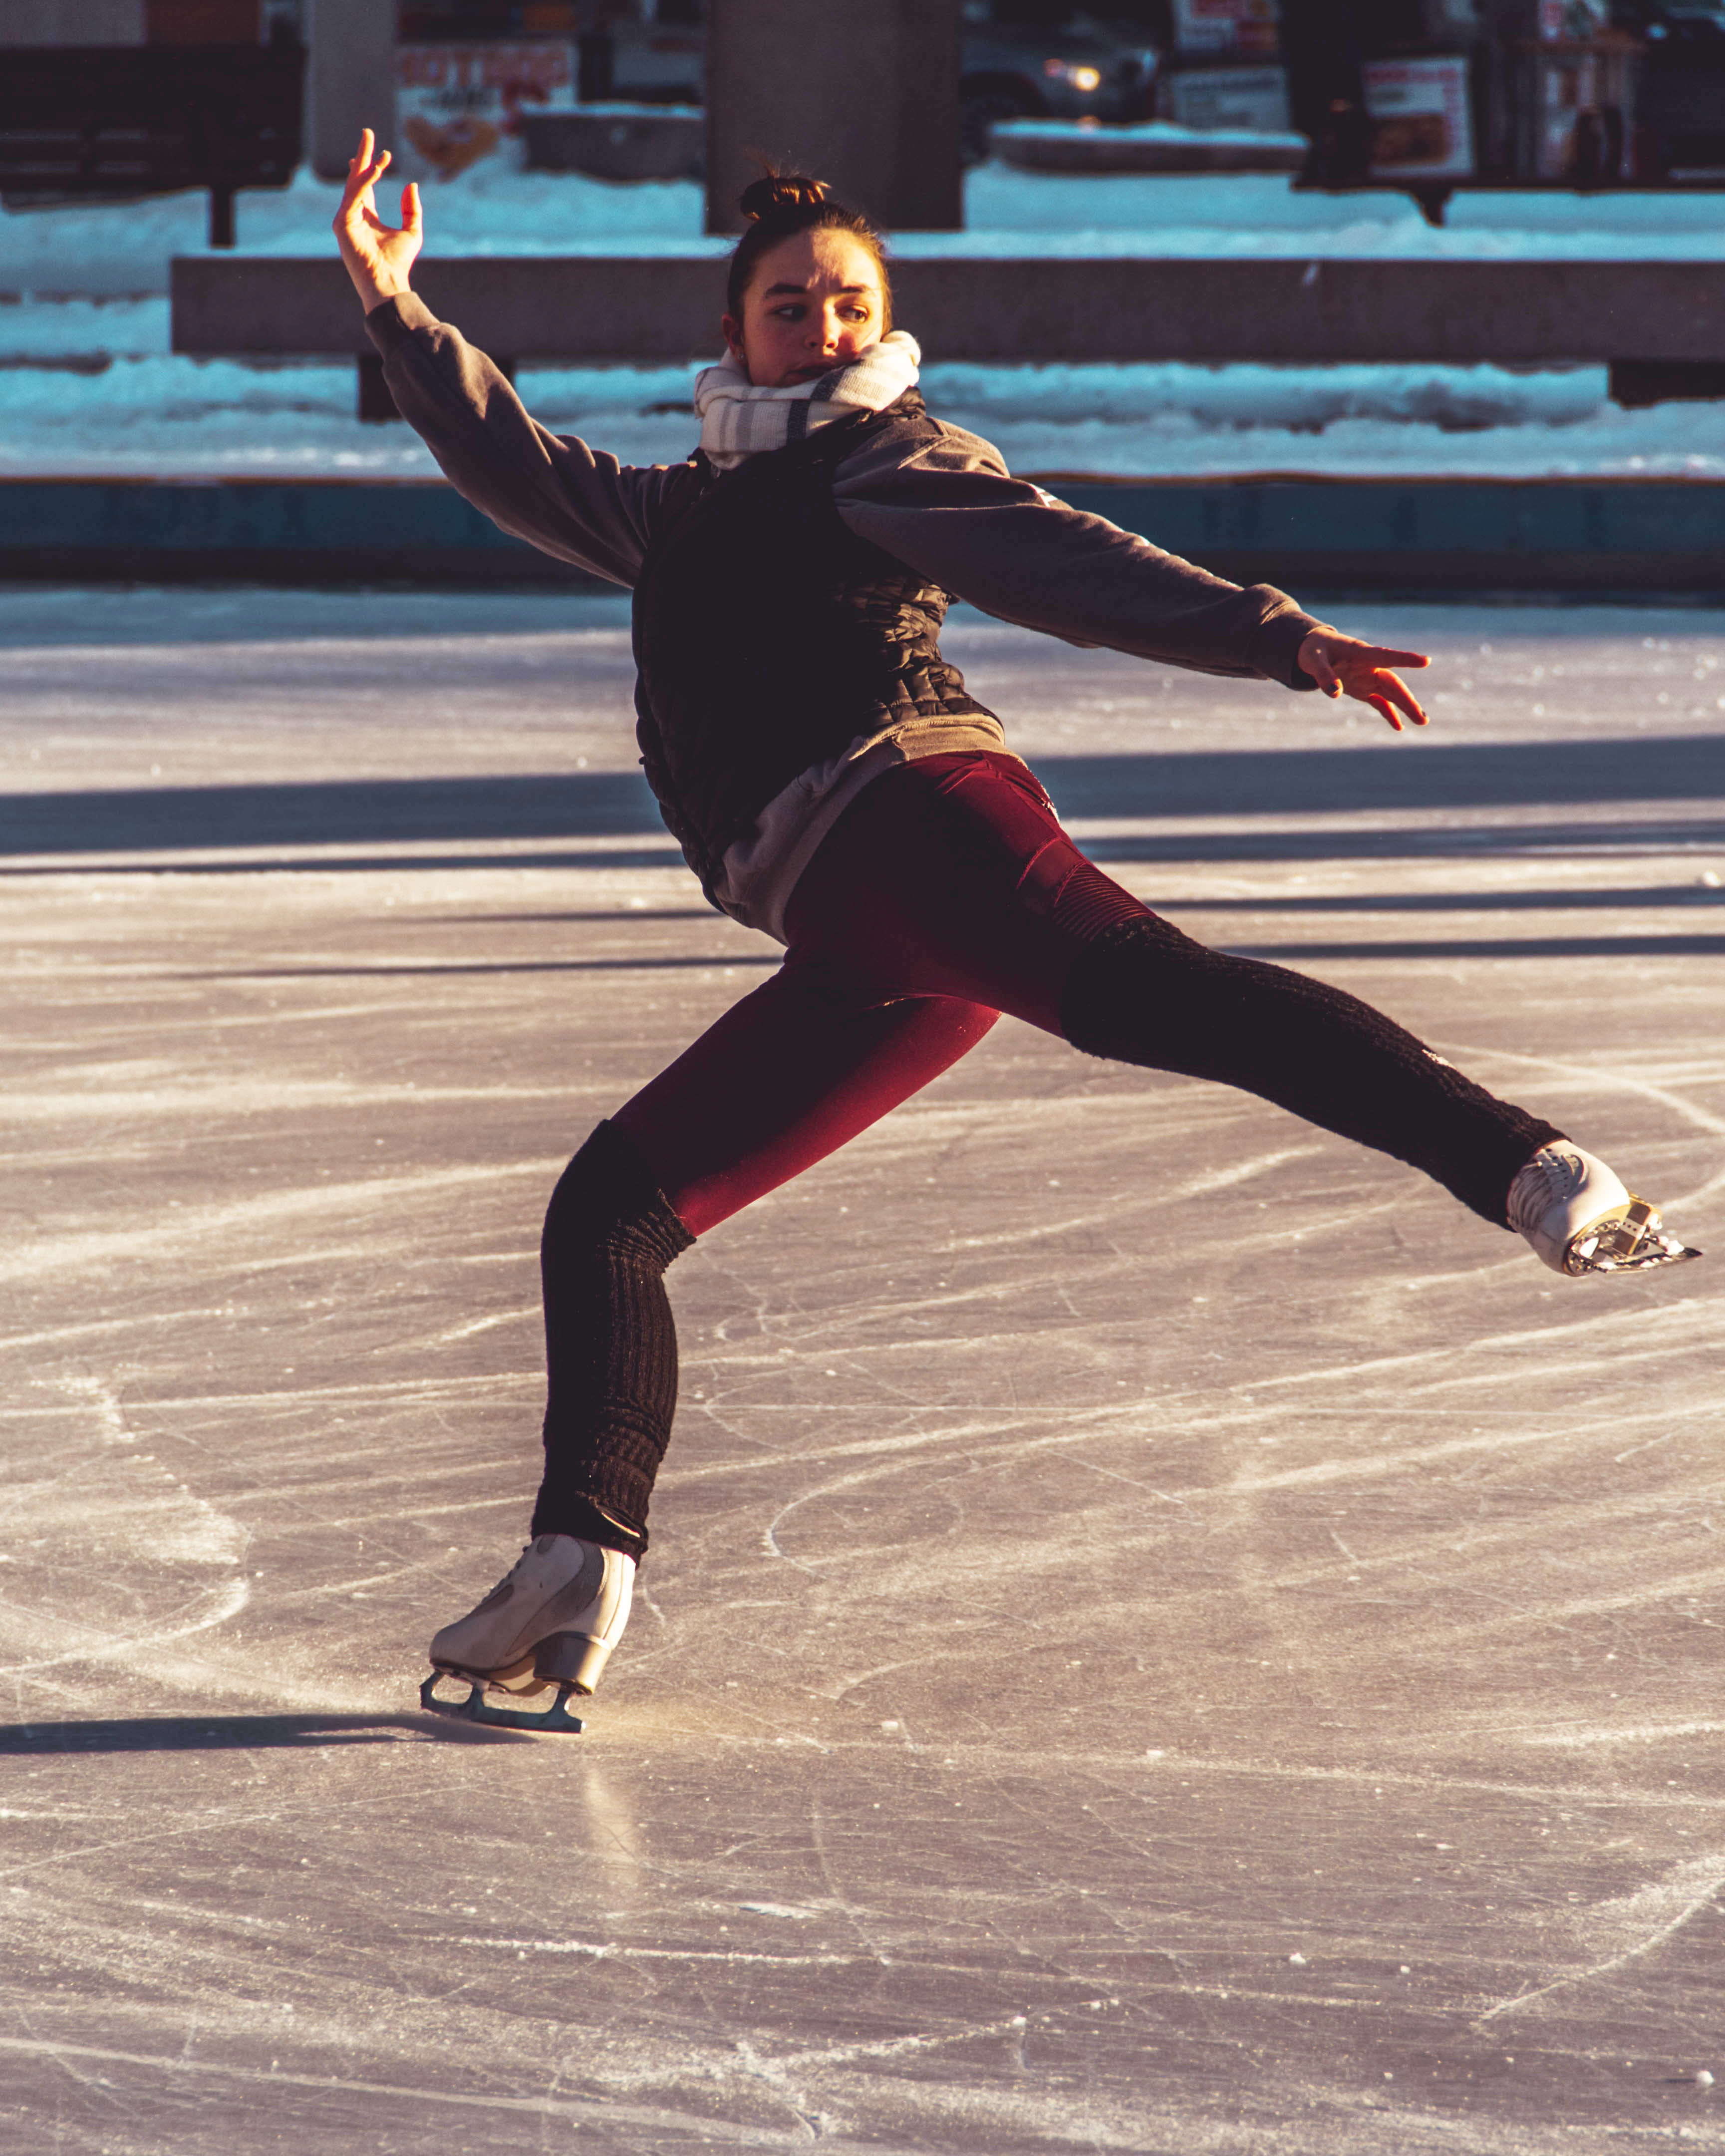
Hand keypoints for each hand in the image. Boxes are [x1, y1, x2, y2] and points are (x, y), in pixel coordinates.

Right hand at [333, 128, 422, 311]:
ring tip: (371, 141)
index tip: (384, 153)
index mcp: (366, 216)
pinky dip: (365, 181)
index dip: (373, 167)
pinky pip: (354, 196)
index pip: (366, 186)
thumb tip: (411, 185)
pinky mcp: (342, 224)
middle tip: (368, 132)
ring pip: (354, 183)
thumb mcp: (412, 231)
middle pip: (357, 178)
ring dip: (363, 161)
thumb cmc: (399, 263)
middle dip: (362, 155)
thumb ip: (411, 209)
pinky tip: (375, 167)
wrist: (389, 283)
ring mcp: (345, 219)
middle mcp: (353, 215)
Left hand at [1297, 629, 1429, 731]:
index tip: (1426, 661)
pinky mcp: (1363, 688)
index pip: (1385, 656)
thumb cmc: (1314, 650)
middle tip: (1422, 717)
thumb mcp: (1312, 660)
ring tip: (1422, 721)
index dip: (1404, 659)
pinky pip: (1379, 702)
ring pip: (1391, 693)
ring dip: (1406, 707)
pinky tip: (1399, 727)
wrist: (1314, 649)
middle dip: (1407, 700)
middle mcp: (1369, 666)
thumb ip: (1323, 675)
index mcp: (1360, 652)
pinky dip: (1388, 713)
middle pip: (1392, 683)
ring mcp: (1368, 678)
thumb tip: (1335, 693)